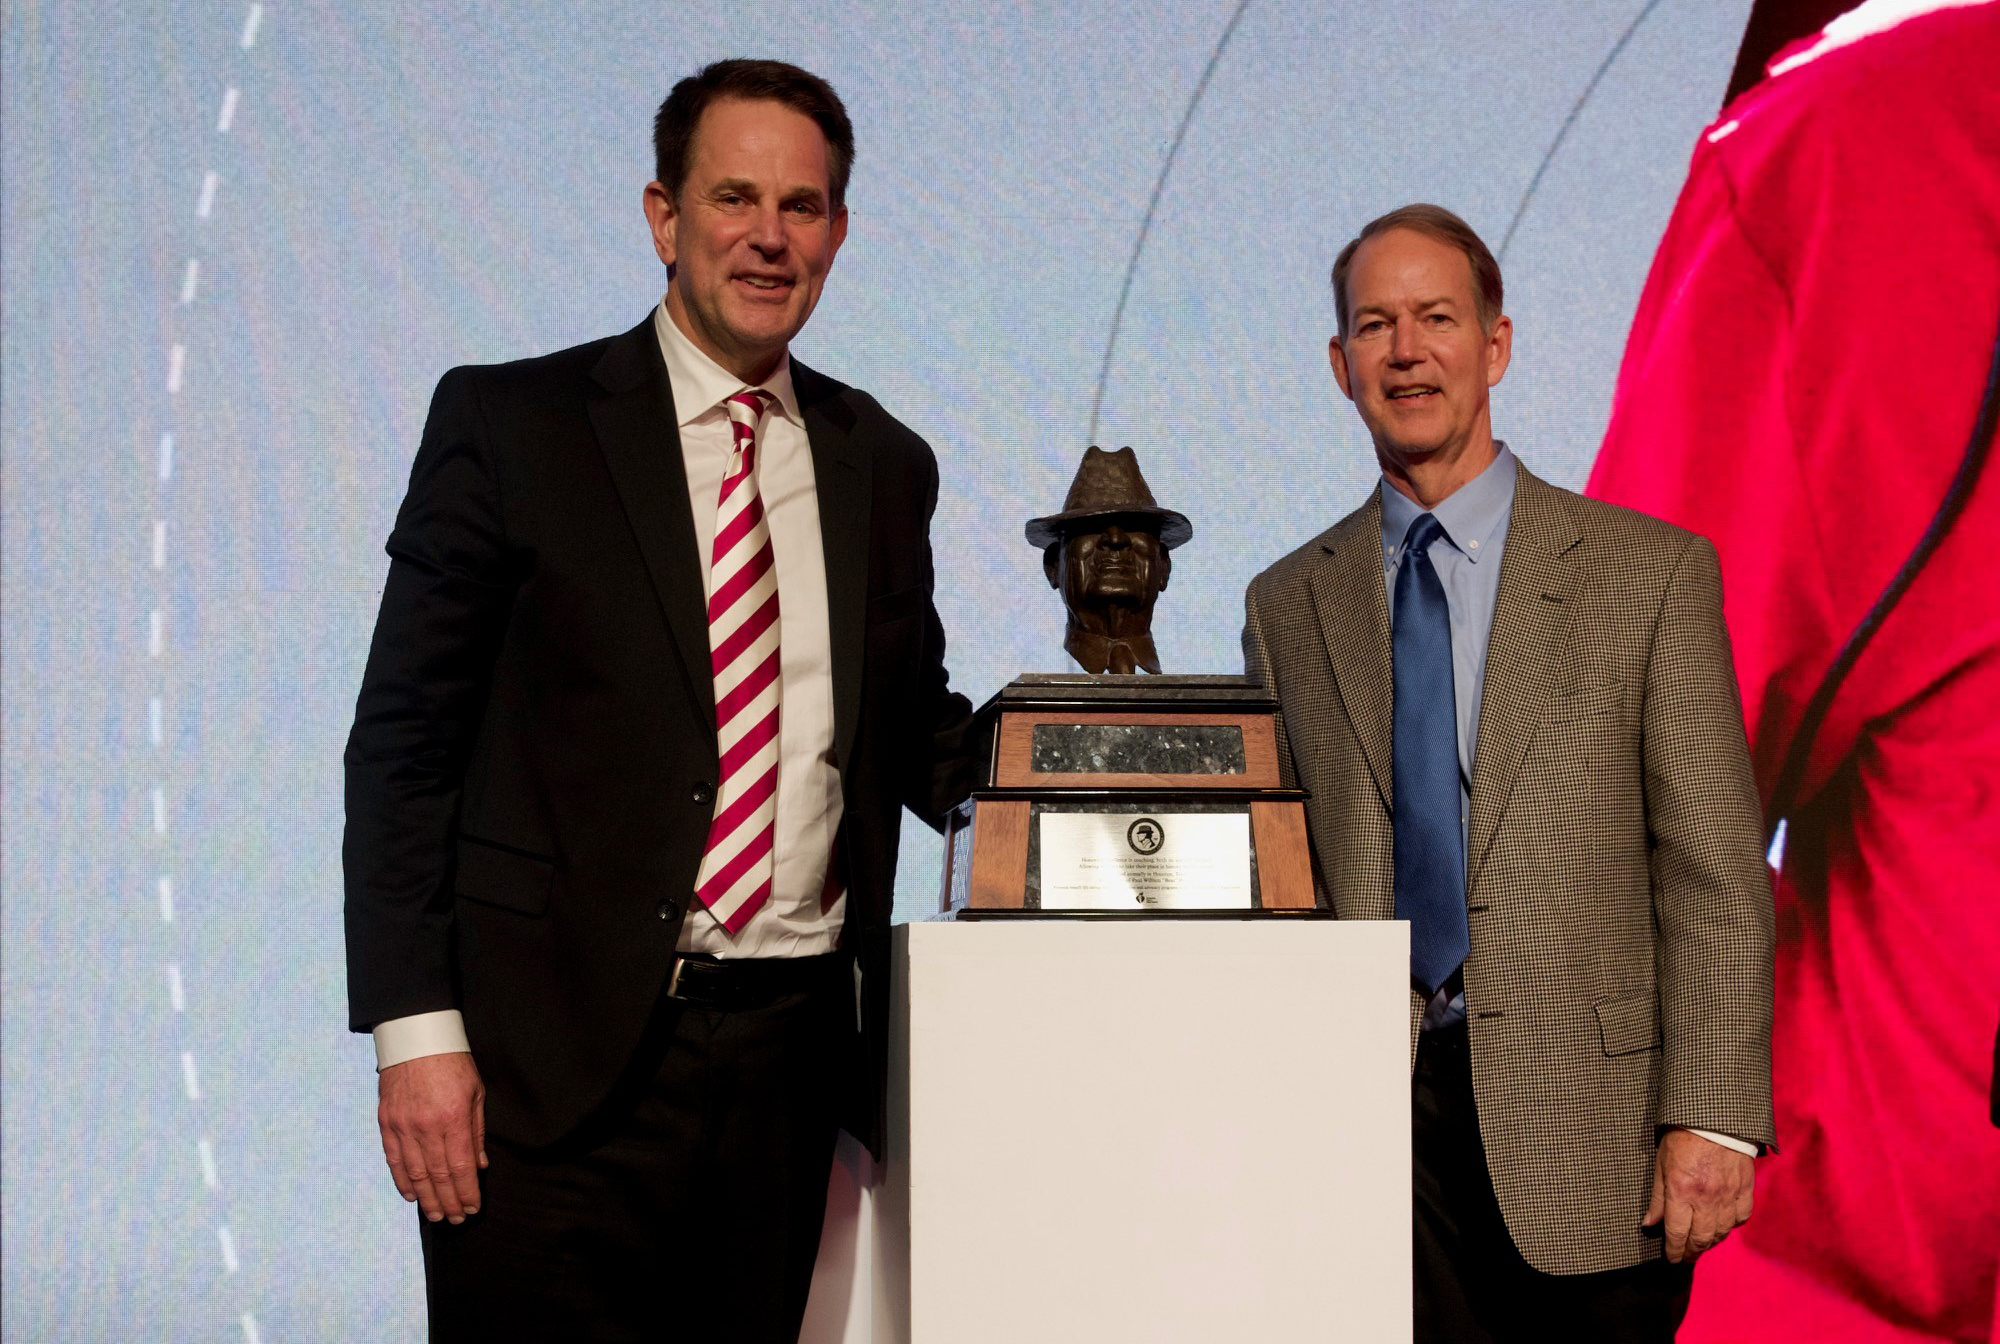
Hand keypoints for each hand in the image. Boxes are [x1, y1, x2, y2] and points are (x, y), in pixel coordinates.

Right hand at [378, 1052, 486, 1223]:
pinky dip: (402, 1180)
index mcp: (453, 1118)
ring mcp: (403, 1126)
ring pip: (415, 1173)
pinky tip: (412, 1195)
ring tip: (437, 1215)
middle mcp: (426, 1127)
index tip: (473, 1208)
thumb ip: (476, 1132)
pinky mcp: (387, 1122)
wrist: (416, 1038)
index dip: (467, 1192)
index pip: (460, 1167)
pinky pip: (394, 1159)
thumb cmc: (452, 1062)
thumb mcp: (476, 1092)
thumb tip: (478, 1166)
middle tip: (456, 1219)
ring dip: (427, 1198)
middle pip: (438, 1176)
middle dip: (449, 1201)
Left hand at [1642, 1128, 1753, 1261]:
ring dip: (1710, 1243)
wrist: (1715, 1118)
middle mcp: (1706, 1197)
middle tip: (1685, 1257)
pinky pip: (1741, 1217)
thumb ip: (1657, 1198)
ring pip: (1722, 1232)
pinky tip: (1723, 1226)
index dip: (1673, 1250)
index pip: (1676, 1232)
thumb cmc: (1682, 1137)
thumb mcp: (1661, 1164)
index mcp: (1681, 1190)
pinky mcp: (1745, 1189)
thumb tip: (1649, 1224)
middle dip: (1691, 1252)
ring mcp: (1728, 1195)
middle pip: (1701, 1238)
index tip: (1672, 1258)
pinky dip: (1731, 1225)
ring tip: (1701, 1245)